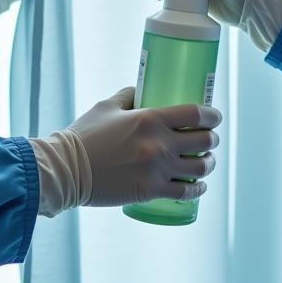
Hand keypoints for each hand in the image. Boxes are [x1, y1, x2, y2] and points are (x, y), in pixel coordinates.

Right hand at [70, 87, 220, 206]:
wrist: (67, 170)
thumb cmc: (85, 136)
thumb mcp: (107, 107)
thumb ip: (129, 96)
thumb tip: (143, 90)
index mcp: (151, 119)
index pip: (195, 114)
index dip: (212, 116)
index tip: (215, 117)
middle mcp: (159, 144)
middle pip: (204, 141)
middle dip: (212, 140)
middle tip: (209, 140)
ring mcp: (157, 169)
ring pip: (200, 168)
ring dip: (209, 164)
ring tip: (206, 162)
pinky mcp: (151, 191)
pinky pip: (185, 192)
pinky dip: (197, 189)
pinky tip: (199, 186)